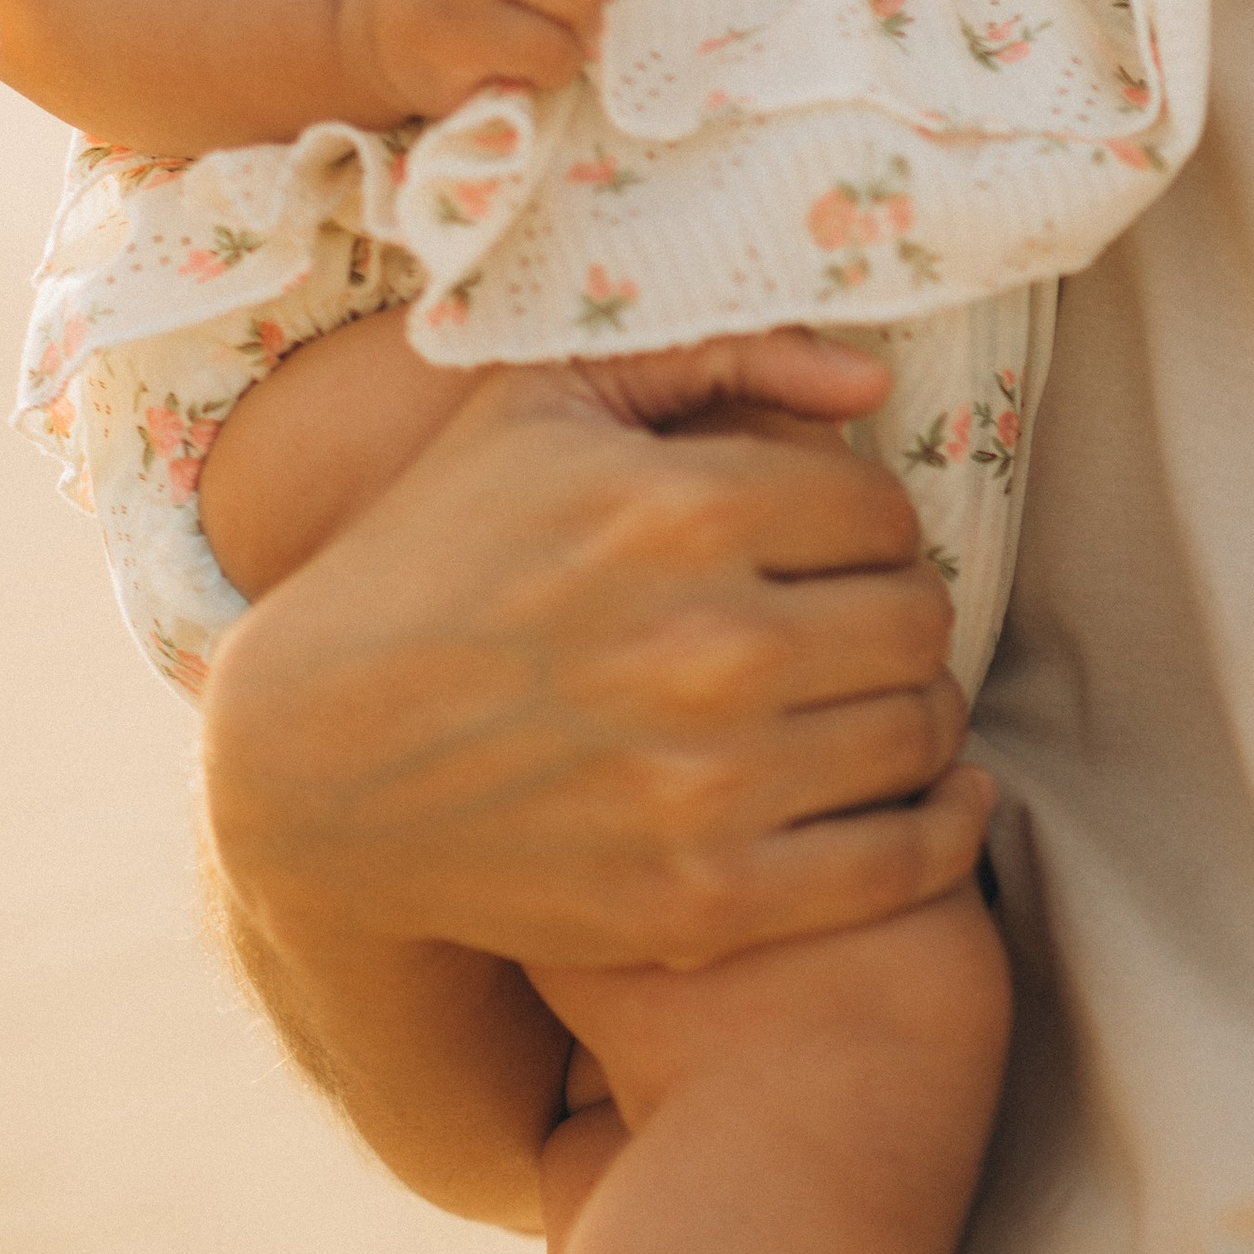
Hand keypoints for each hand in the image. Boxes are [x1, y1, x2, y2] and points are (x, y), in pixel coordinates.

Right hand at [200, 332, 991, 984]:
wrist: (310, 761)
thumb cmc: (434, 554)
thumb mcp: (539, 403)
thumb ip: (717, 354)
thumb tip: (869, 378)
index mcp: (681, 507)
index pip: (882, 510)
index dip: (866, 523)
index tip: (829, 547)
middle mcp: (709, 646)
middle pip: (917, 620)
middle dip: (898, 612)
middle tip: (858, 624)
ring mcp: (706, 786)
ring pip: (919, 732)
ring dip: (918, 712)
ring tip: (875, 702)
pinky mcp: (700, 900)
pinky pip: (898, 866)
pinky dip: (944, 832)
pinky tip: (940, 801)